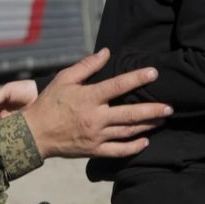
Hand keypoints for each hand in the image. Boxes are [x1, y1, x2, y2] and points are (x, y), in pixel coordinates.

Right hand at [21, 48, 171, 158]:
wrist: (35, 133)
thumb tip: (106, 52)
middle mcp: (95, 118)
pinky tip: (145, 141)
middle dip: (152, 110)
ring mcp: (96, 136)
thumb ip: (86, 66)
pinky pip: (119, 151)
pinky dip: (134, 147)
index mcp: (88, 98)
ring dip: (147, 126)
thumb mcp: (64, 79)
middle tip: (170, 107)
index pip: (118, 86)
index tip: (154, 73)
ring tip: (162, 120)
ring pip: (128, 132)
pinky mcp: (94, 150)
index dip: (137, 78)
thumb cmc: (49, 103)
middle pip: (130, 114)